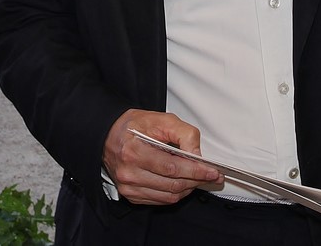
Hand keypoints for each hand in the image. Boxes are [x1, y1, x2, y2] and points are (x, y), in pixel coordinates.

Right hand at [103, 109, 221, 204]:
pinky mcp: (130, 194)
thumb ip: (183, 133)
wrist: (107, 135)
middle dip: (196, 180)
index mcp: (134, 151)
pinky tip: (182, 183)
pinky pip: (160, 200)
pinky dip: (175, 194)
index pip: (172, 167)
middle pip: (172, 184)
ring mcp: (128, 186)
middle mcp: (129, 172)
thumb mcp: (160, 119)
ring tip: (198, 178)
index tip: (212, 171)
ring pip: (168, 196)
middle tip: (211, 175)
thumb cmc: (134, 126)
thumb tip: (197, 154)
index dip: (196, 171)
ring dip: (188, 189)